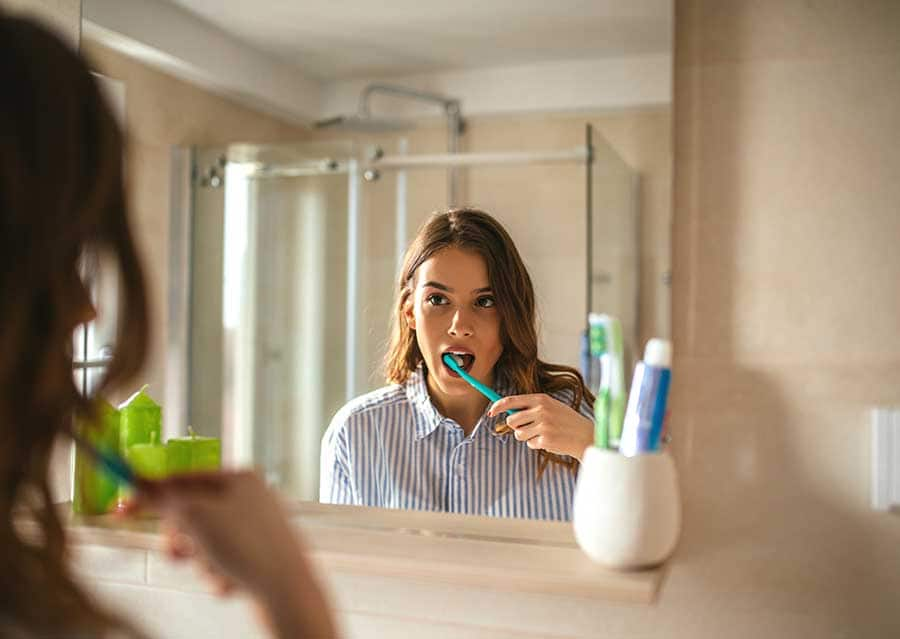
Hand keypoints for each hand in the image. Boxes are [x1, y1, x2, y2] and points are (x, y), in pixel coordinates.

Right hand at [132, 471, 337, 638]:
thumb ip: (163, 499)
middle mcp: (252, 498)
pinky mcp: (259, 557)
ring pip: (203, 542)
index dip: (150, 494)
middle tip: (176, 554)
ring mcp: (257, 528)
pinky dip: (217, 575)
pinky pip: (220, 563)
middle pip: (192, 512)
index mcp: (240, 477)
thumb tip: (137, 483)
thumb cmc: (247, 548)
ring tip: (215, 570)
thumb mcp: (195, 517)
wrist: (287, 592)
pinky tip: (232, 583)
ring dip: (199, 561)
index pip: (184, 478)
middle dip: (180, 538)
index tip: (120, 510)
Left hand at [488, 394, 592, 460]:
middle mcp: (541, 410)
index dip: (498, 406)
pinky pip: (530, 444)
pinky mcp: (545, 440)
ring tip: (542, 434)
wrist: (585, 435)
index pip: (512, 400)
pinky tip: (549, 441)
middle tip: (528, 427)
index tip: (490, 412)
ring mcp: (543, 425)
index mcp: (541, 399)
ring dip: (526, 437)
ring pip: (519, 434)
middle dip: (516, 427)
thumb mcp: (551, 406)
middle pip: (511, 420)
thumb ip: (532, 407)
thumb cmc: (566, 421)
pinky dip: (536, 444)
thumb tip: (508, 412)